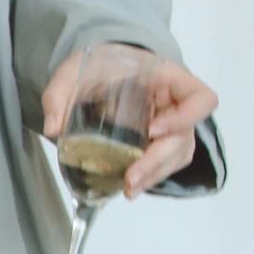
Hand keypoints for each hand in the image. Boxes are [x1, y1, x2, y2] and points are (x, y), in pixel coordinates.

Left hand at [42, 51, 217, 195]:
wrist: (100, 69)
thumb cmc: (97, 65)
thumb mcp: (75, 70)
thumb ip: (60, 94)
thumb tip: (53, 127)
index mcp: (168, 78)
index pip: (201, 98)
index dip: (185, 118)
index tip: (153, 131)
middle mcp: (176, 103)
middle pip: (185, 136)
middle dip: (158, 161)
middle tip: (131, 178)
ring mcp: (171, 124)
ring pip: (177, 155)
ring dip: (156, 174)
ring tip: (129, 189)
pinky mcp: (159, 141)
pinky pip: (166, 162)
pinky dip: (151, 176)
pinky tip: (131, 186)